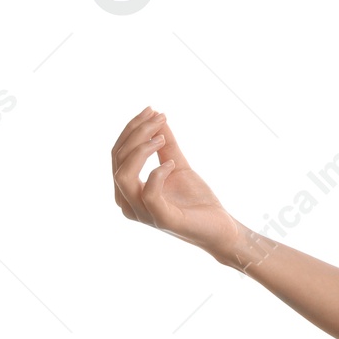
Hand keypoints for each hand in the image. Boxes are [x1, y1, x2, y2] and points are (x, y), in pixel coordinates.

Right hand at [111, 106, 242, 259]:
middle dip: (136, 133)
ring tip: (162, 138)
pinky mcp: (162, 220)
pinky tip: (172, 163)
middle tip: (158, 117)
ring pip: (123, 176)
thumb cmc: (196, 201)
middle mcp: (128, 203)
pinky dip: (157, 174)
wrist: (220, 228)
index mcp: (128, 190)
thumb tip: (158, 119)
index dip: (132, 129)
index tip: (152, 110)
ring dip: (141, 150)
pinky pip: (148, 194)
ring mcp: (143, 213)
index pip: (118, 154)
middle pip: (118, 160)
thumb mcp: (179, 165)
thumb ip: (166, 146)